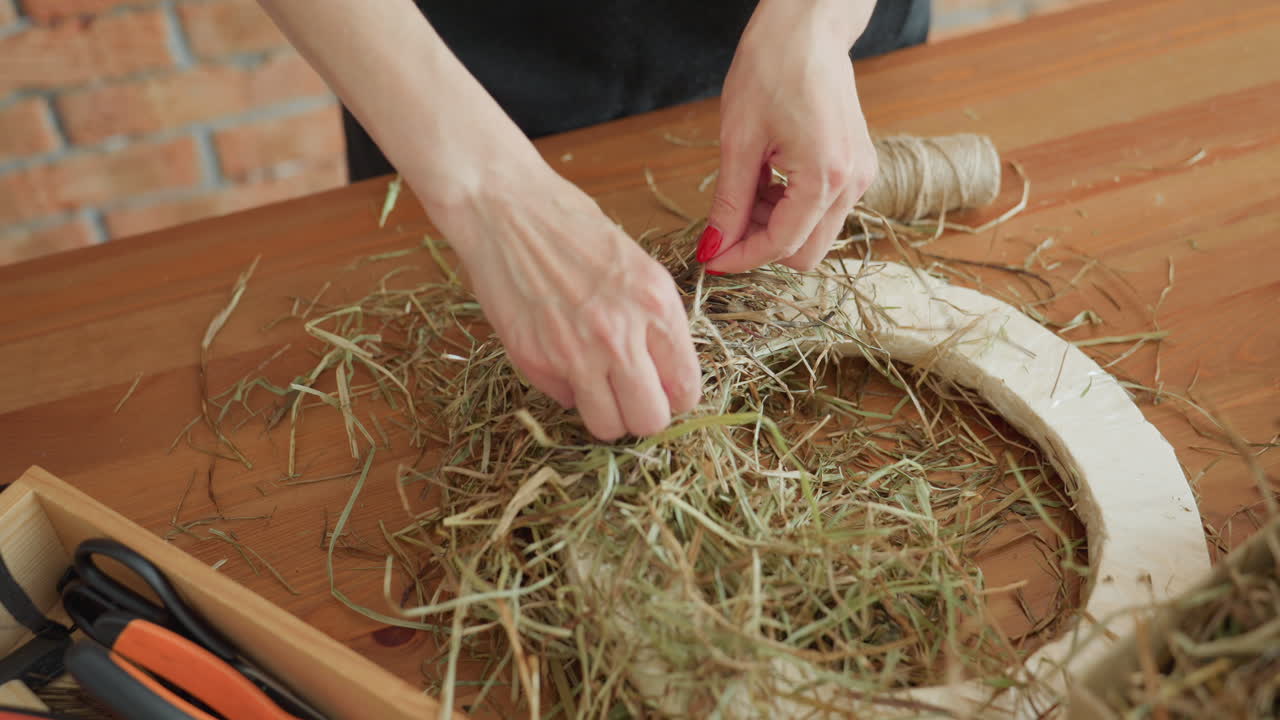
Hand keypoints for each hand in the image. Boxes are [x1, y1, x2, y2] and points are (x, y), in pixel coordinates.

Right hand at [427, 164, 701, 441]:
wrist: (503, 208)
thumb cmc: (570, 226)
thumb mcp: (636, 267)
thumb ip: (654, 322)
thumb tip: (664, 376)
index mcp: (656, 304)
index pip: (686, 389)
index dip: (675, 396)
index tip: (662, 388)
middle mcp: (620, 334)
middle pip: (650, 421)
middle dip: (643, 414)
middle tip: (631, 395)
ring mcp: (575, 352)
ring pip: (608, 427)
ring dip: (606, 413)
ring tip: (597, 385)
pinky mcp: (534, 361)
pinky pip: (564, 401)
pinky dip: (565, 388)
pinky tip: (558, 352)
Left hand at [700, 0, 877, 272]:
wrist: (807, 28)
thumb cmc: (771, 69)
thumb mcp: (738, 141)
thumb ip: (730, 203)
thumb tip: (714, 249)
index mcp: (825, 176)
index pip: (782, 245)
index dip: (741, 258)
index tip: (710, 259)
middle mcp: (852, 183)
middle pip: (806, 252)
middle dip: (762, 246)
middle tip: (727, 222)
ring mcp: (859, 176)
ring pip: (815, 234)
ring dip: (776, 227)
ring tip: (747, 189)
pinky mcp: (857, 167)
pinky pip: (823, 210)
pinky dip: (792, 209)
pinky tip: (768, 180)